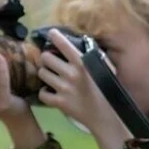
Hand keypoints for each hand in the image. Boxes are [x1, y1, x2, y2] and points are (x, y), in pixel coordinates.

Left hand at [37, 29, 130, 148]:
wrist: (106, 115)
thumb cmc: (107, 90)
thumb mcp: (103, 69)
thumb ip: (91, 56)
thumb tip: (82, 43)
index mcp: (82, 63)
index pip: (63, 44)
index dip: (54, 36)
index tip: (51, 33)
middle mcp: (71, 73)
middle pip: (45, 57)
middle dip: (46, 59)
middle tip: (51, 63)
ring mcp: (64, 88)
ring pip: (42, 73)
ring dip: (45, 74)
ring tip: (51, 77)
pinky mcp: (59, 102)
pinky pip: (42, 93)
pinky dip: (44, 93)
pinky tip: (50, 92)